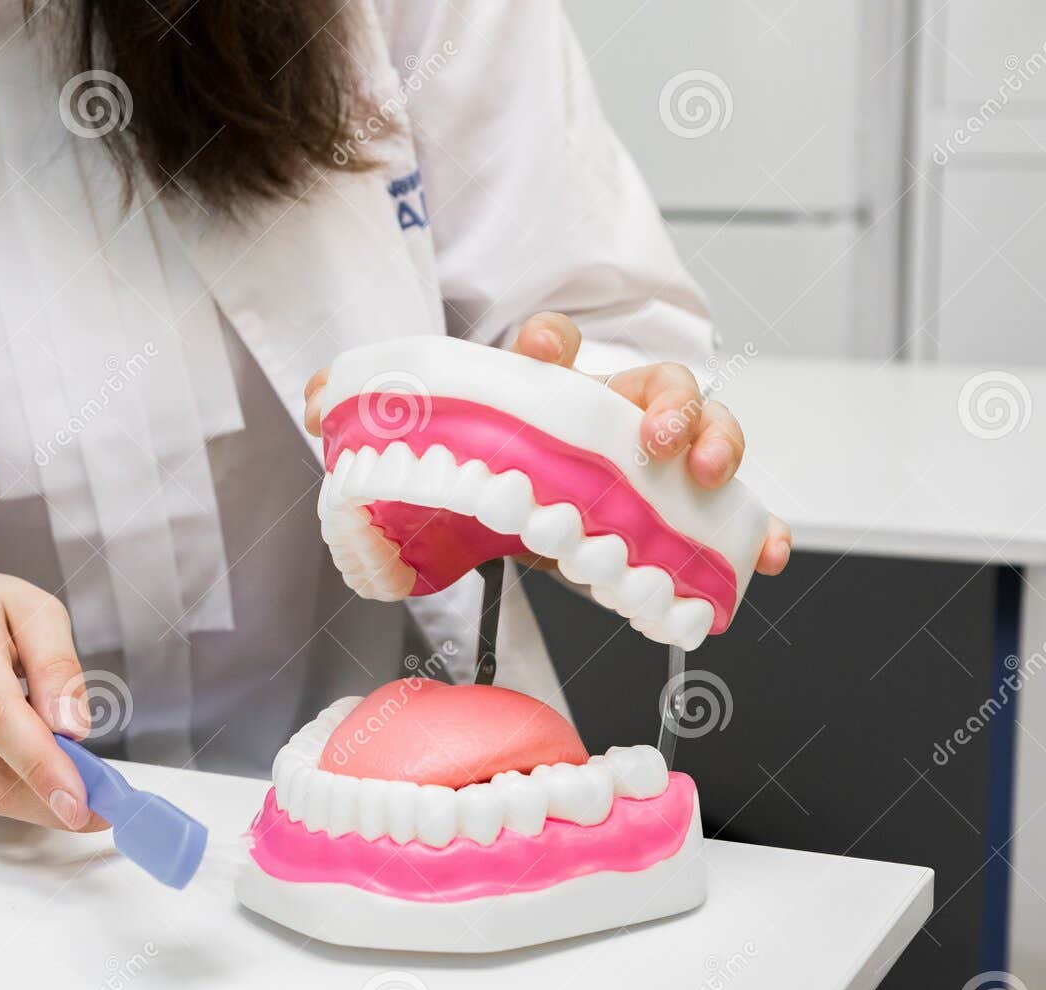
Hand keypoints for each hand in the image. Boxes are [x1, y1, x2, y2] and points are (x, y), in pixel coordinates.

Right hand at [0, 565, 108, 830]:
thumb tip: (72, 727)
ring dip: (40, 800)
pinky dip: (16, 791)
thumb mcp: (34, 610)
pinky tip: (29, 763)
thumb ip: (58, 665)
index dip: (41, 765)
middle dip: (52, 800)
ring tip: (77, 779)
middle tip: (101, 804)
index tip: (80, 799)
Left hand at [302, 313, 790, 574]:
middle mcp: (611, 412)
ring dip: (718, 447)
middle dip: (665, 402)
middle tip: (654, 438)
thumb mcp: (441, 444)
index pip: (555, 347)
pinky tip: (761, 552)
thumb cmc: (496, 457)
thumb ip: (381, 422)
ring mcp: (654, 457)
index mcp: (549, 388)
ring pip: (706, 432)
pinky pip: (732, 510)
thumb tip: (319, 404)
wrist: (524, 495)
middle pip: (655, 384)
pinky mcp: (680, 506)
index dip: (552, 346)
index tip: (546, 353)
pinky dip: (754, 527)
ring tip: (711, 477)